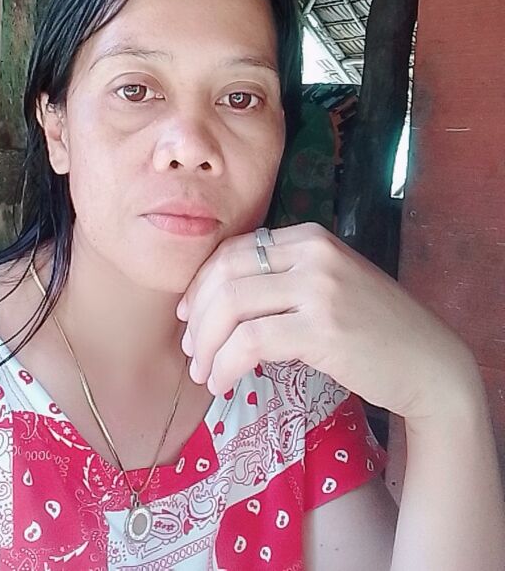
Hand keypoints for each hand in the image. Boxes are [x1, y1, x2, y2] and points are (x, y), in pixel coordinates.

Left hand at [176, 223, 478, 421]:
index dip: (201, 283)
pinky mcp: (322, 328)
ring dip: (206, 344)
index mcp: (310, 236)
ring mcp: (319, 288)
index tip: (189, 314)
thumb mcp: (328, 283)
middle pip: (225, 275)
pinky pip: (250, 342)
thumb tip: (216, 298)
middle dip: (197, 316)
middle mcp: (313, 253)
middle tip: (190, 348)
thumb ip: (283, 277)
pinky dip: (225, 364)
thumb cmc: (373, 327)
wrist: (429, 363)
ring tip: (203, 371)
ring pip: (231, 306)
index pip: (233, 250)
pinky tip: (221, 382)